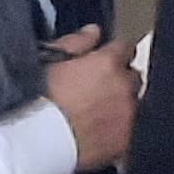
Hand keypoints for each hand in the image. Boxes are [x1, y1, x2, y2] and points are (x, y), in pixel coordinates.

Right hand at [42, 24, 143, 170]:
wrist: (39, 141)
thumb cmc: (40, 98)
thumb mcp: (51, 60)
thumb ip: (77, 42)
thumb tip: (94, 31)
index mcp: (108, 62)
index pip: (124, 47)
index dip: (113, 54)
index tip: (103, 62)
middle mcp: (124, 86)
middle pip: (133, 76)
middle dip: (120, 79)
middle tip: (99, 89)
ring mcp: (128, 115)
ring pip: (134, 104)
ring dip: (122, 104)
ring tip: (100, 113)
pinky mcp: (125, 140)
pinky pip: (130, 130)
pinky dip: (120, 129)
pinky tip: (102, 132)